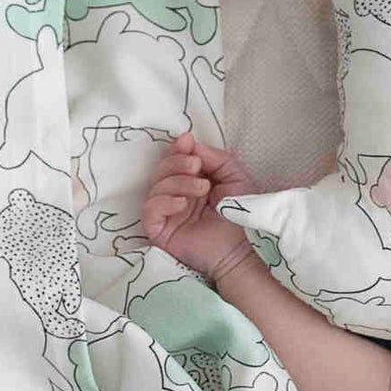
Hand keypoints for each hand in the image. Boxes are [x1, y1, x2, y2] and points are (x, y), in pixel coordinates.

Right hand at [142, 131, 262, 282]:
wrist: (240, 249)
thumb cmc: (239, 214)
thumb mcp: (234, 176)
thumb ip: (215, 157)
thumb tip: (190, 143)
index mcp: (190, 181)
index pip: (173, 160)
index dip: (176, 149)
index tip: (186, 141)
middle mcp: (175, 195)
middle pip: (161, 170)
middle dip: (177, 163)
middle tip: (196, 166)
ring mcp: (166, 213)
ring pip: (156, 187)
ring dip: (178, 182)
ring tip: (202, 188)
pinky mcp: (159, 230)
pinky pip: (149, 210)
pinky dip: (164, 202)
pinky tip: (183, 204)